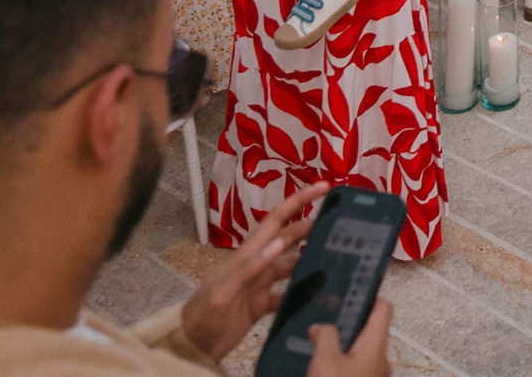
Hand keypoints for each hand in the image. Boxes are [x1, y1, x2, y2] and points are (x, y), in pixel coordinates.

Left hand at [180, 184, 322, 357]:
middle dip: (312, 227)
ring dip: (310, 260)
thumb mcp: (223, 291)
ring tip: (335, 258)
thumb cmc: (202, 315)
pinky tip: (316, 295)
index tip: (323, 187)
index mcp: (247, 254)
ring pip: (291, 265)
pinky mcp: (261, 305)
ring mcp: (259, 284)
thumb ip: (249, 267)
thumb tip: (281, 243)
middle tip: (341, 224)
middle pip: (289, 239)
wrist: (190, 345)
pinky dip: (301, 292)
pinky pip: (286, 293)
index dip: (299, 200)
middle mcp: (257, 264)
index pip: (277, 219)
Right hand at [308, 300, 393, 374]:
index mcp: (376, 347)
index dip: (369, 297)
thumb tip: (320, 327)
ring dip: (342, 345)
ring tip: (320, 344)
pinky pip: (354, 366)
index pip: (383, 309)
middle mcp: (380, 361)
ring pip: (360, 351)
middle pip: (369, 330)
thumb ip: (325, 337)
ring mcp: (374, 374)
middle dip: (348, 324)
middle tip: (327, 320)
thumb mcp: (326, 361)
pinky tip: (323, 367)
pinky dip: (341, 361)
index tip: (353, 291)